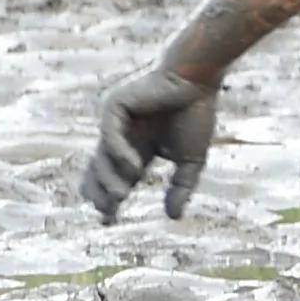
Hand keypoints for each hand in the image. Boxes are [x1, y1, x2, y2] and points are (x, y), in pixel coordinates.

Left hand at [79, 63, 217, 221]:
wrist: (198, 80)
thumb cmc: (196, 113)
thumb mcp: (191, 160)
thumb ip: (181, 187)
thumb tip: (173, 217)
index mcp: (138, 146)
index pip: (119, 177)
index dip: (111, 198)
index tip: (109, 221)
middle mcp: (121, 135)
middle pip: (100, 170)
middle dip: (101, 192)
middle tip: (106, 212)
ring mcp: (114, 122)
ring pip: (101, 157)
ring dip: (108, 180)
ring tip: (119, 197)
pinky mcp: (113, 107)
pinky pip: (110, 137)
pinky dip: (119, 155)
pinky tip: (134, 168)